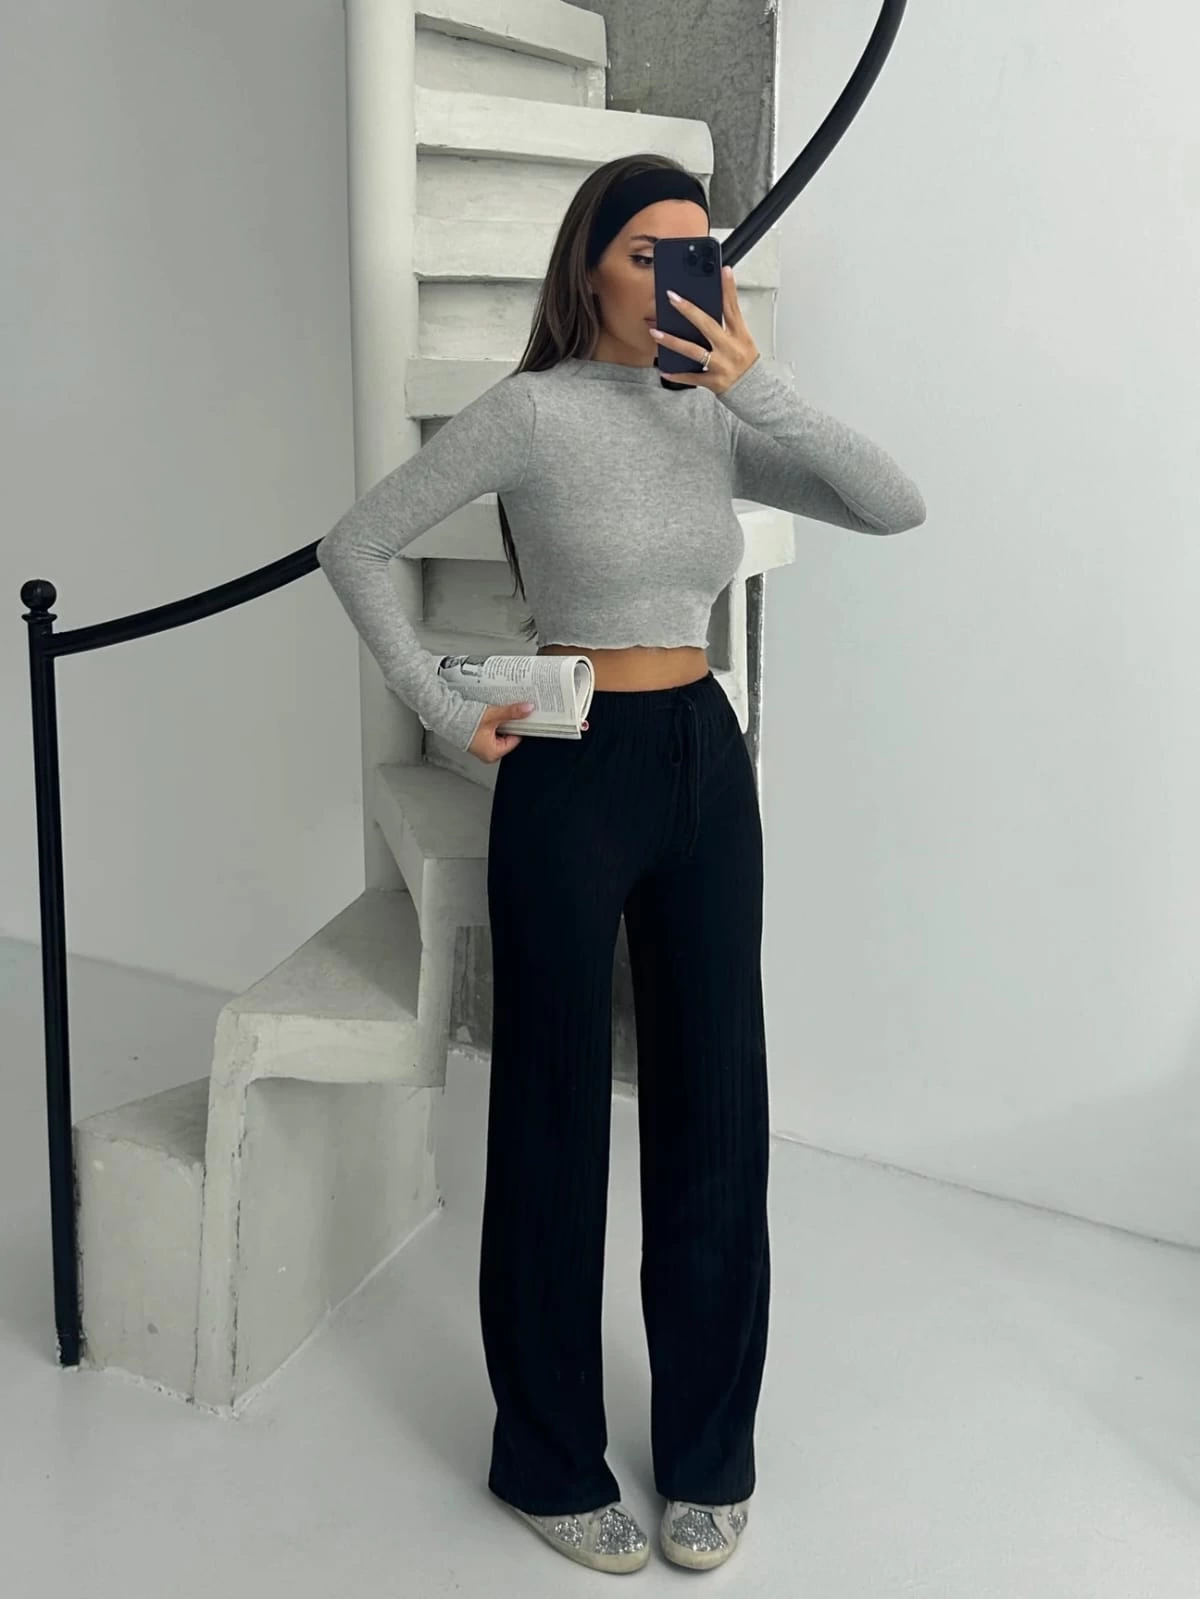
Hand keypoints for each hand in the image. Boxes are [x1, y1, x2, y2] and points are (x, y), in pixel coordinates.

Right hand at [467, 700, 535, 762]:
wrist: (446, 716)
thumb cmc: (464, 722)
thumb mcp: (493, 716)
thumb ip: (512, 712)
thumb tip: (527, 709)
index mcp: (493, 753)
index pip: (515, 740)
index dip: (518, 727)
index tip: (522, 717)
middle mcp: (487, 753)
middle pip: (508, 736)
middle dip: (509, 725)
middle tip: (507, 714)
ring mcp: (482, 746)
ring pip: (499, 733)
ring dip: (500, 723)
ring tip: (495, 715)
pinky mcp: (477, 739)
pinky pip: (490, 731)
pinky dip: (492, 723)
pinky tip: (489, 716)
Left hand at [649, 265, 759, 393]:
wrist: (755, 390)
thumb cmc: (746, 362)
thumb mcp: (743, 338)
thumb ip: (729, 321)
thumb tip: (716, 301)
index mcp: (739, 334)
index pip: (732, 308)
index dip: (728, 289)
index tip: (723, 271)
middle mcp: (729, 348)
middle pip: (707, 325)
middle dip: (688, 310)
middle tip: (671, 297)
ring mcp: (721, 364)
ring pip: (693, 350)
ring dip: (673, 341)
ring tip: (655, 332)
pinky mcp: (713, 381)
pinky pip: (692, 377)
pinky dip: (677, 374)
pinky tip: (664, 369)